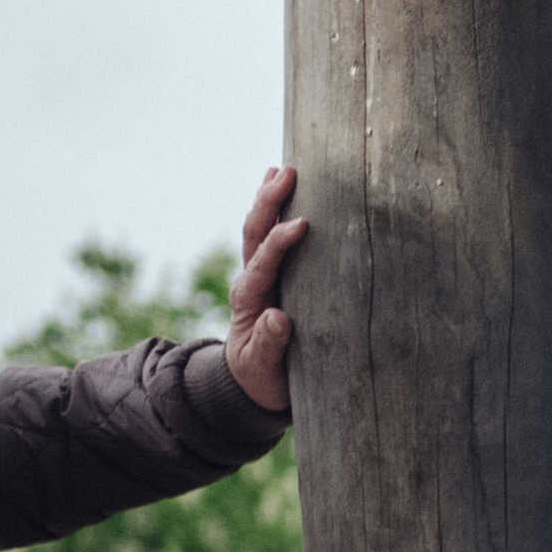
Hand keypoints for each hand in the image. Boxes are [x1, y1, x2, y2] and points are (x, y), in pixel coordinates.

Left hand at [223, 165, 306, 415]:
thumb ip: (269, 345)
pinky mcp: (271, 277)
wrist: (253, 382)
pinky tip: (285, 190)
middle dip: (268, 203)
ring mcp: (259, 276)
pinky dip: (275, 211)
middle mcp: (251, 281)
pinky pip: (269, 238)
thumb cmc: (264, 378)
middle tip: (287, 173)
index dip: (280, 243)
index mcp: (250, 301)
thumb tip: (278, 318)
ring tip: (281, 169)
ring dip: (269, 199)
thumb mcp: (264, 370)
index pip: (263, 263)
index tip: (302, 224)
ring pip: (259, 230)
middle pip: (254, 233)